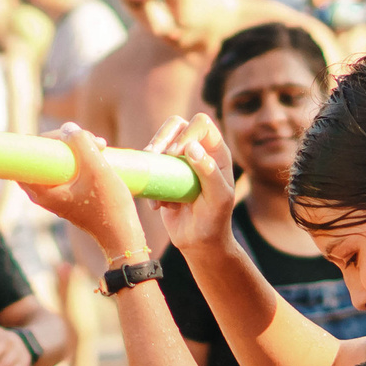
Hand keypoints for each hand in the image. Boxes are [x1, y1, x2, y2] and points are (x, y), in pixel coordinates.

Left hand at [17, 127, 142, 259]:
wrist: (123, 234)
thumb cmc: (110, 206)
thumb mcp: (97, 169)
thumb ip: (82, 144)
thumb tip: (68, 128)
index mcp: (42, 192)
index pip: (28, 157)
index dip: (47, 139)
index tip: (70, 135)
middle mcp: (45, 195)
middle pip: (44, 156)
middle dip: (66, 141)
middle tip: (91, 140)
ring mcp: (58, 195)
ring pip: (59, 162)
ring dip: (77, 149)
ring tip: (102, 147)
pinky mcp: (70, 196)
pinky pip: (68, 170)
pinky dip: (82, 160)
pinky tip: (101, 157)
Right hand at [152, 114, 239, 255]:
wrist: (199, 241)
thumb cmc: (215, 220)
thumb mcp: (218, 199)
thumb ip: (209, 172)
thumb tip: (191, 147)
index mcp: (216, 151)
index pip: (201, 124)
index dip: (187, 133)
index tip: (176, 154)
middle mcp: (197, 151)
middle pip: (175, 124)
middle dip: (161, 138)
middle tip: (156, 158)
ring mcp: (178, 162)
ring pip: (158, 142)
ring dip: (151, 159)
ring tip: (155, 186)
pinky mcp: (162, 175)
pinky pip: (147, 165)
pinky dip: (147, 181)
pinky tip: (157, 206)